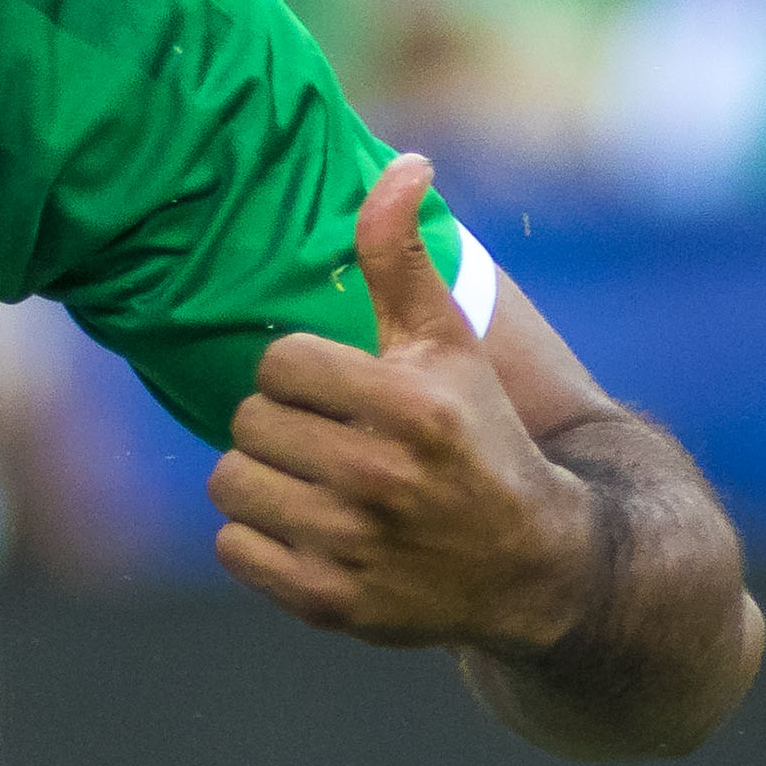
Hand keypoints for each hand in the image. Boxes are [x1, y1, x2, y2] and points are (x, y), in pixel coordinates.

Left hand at [208, 155, 598, 655]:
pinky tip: (310, 528)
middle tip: (331, 438)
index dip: (304, 371)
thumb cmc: (478, 437)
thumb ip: (404, 257)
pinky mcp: (332, 603)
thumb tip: (402, 161)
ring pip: (230, 482)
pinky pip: (233, 547)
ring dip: (262, 477)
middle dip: (283, 424)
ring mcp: (355, 547)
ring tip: (315, 480)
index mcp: (411, 406)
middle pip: (249, 421)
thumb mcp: (449, 344)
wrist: (534, 565)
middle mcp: (382, 479)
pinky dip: (259, 537)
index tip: (343, 389)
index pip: (279, 361)